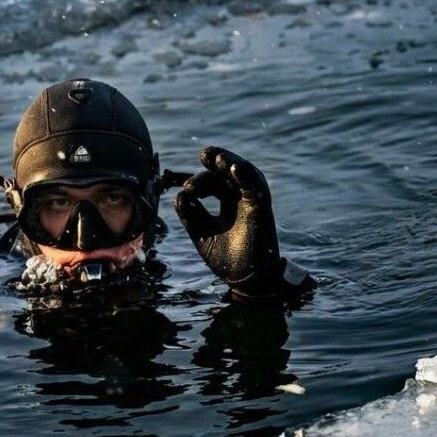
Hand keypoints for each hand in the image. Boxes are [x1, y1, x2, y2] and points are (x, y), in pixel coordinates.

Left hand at [174, 146, 283, 295]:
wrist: (245, 280)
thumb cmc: (226, 258)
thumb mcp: (201, 232)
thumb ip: (190, 213)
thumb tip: (179, 194)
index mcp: (228, 203)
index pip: (212, 182)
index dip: (196, 179)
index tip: (176, 181)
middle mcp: (241, 199)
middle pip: (227, 173)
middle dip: (215, 162)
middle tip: (203, 155)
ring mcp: (251, 202)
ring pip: (243, 173)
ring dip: (229, 162)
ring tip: (214, 157)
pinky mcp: (261, 209)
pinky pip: (255, 187)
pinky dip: (244, 175)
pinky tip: (232, 168)